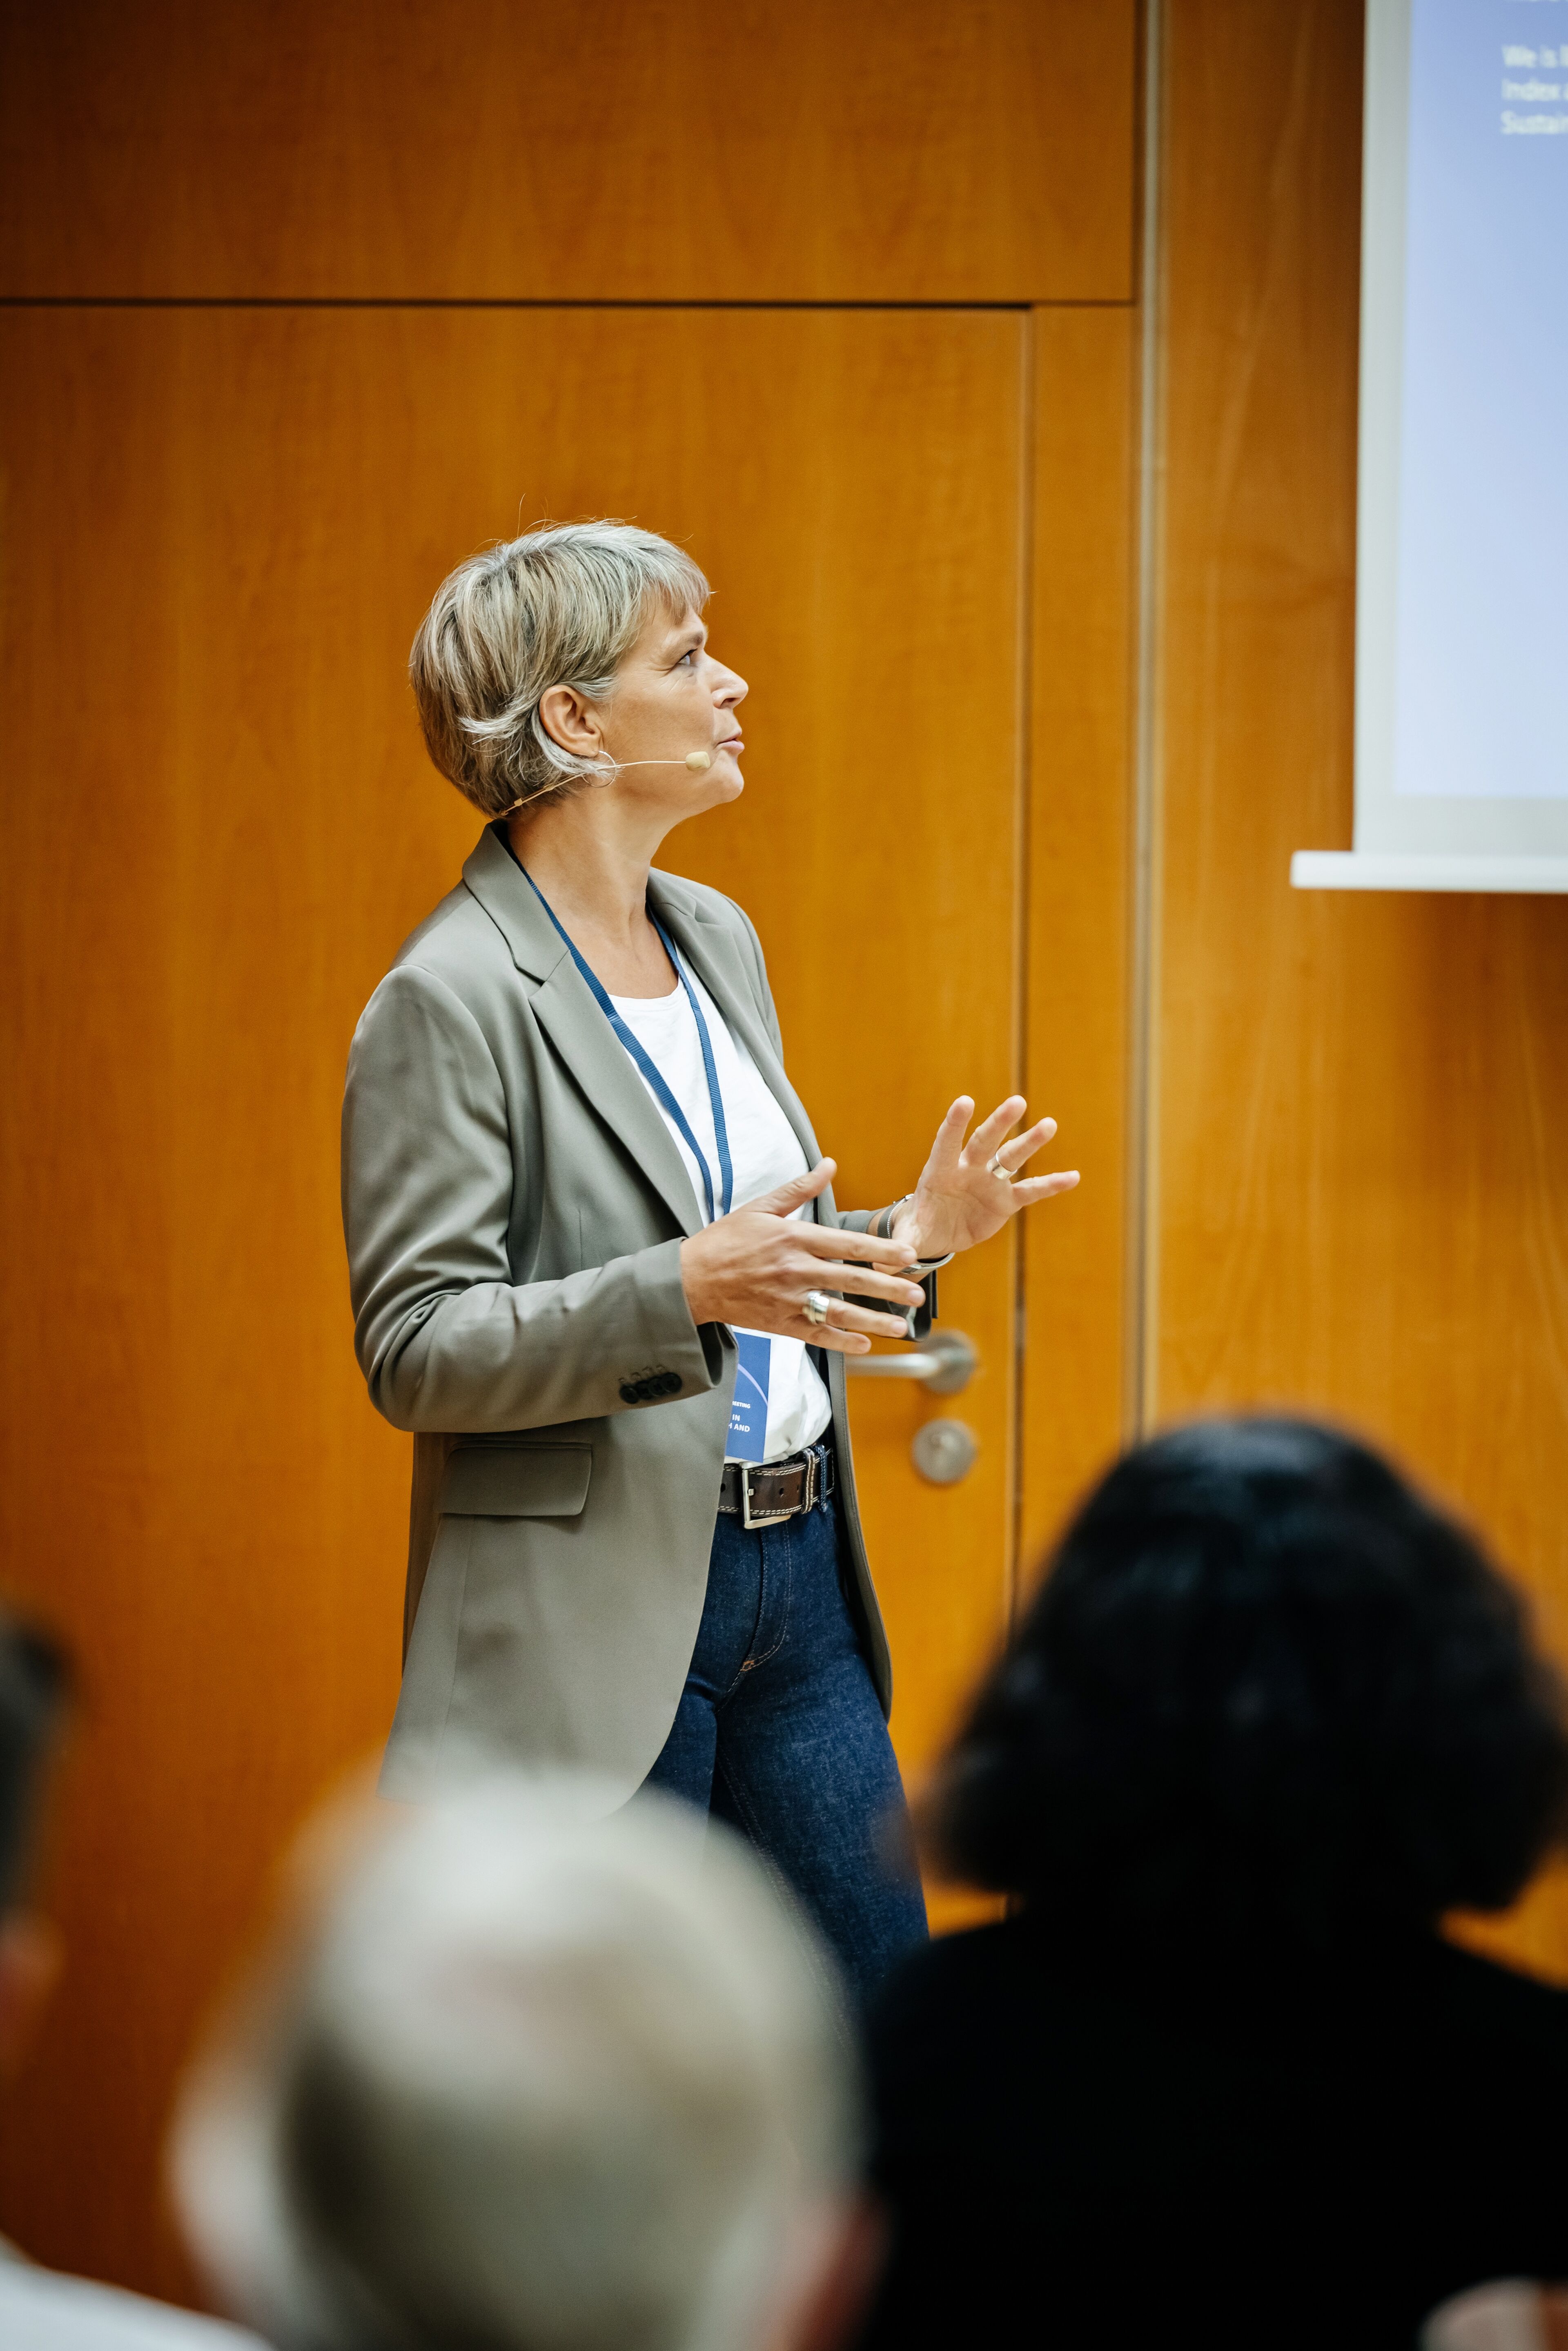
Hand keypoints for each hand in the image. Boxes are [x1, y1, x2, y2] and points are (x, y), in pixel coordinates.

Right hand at [679, 1160, 924, 1354]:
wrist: (690, 1280)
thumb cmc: (725, 1241)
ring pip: (838, 1312)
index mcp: (794, 1238)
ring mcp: (788, 1300)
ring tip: (901, 1327)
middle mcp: (795, 1270)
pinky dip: (841, 1341)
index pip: (847, 1245)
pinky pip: (815, 1334)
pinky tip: (864, 1343)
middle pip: (851, 1280)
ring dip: (873, 1321)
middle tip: (917, 1295)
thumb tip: (829, 1165)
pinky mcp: (779, 1323)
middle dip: (888, 1289)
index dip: (882, 1251)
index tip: (909, 1256)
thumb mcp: (760, 1207)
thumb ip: (799, 1189)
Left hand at [892, 1096, 1078, 1259]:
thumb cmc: (920, 1226)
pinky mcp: (1005, 1200)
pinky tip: (1073, 1177)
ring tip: (1049, 1124)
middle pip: (985, 1142)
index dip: (954, 1124)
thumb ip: (904, 1243)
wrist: (939, 1233)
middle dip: (999, 1123)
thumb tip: (885, 1261)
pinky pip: (1030, 1191)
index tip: (964, 1102)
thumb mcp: (911, 1236)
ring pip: (1010, 1158)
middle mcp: (967, 1169)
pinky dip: (1050, 1185)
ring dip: (1029, 1142)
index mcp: (939, 1172)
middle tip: (1017, 1102)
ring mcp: (989, 1182)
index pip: (946, 1143)